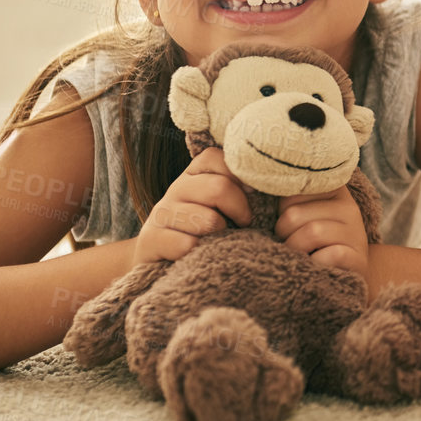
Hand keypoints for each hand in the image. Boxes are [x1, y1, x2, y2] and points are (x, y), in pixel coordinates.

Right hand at [132, 147, 250, 265]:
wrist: (166, 263)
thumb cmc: (208, 232)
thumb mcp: (224, 206)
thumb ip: (241, 189)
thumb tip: (270, 178)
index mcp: (195, 174)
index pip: (216, 157)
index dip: (240, 176)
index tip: (253, 195)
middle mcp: (176, 188)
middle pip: (219, 188)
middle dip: (240, 210)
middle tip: (245, 224)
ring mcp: (160, 213)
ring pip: (207, 220)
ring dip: (221, 235)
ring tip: (219, 242)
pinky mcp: (150, 239)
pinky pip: (187, 245)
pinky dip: (200, 253)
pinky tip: (197, 255)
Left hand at [277, 185, 369, 282]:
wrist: (345, 271)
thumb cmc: (313, 241)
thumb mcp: (302, 214)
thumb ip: (285, 199)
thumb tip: (251, 188)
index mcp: (331, 188)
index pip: (290, 190)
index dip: (280, 211)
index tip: (288, 223)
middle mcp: (348, 205)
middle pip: (294, 214)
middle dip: (283, 234)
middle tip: (290, 244)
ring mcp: (355, 231)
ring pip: (312, 232)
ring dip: (296, 250)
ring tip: (300, 255)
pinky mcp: (358, 257)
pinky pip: (332, 254)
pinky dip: (316, 262)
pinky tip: (317, 265)